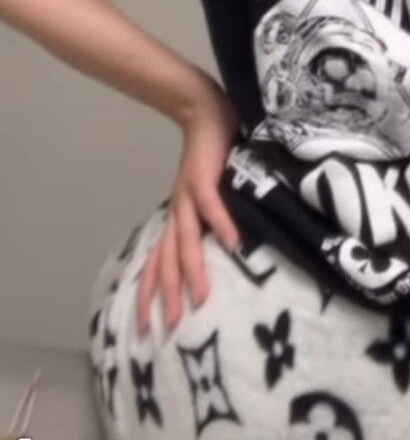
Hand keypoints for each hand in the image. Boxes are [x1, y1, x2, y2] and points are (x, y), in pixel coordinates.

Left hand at [136, 82, 241, 335]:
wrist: (205, 109)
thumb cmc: (215, 155)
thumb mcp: (210, 195)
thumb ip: (214, 221)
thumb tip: (229, 254)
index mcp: (177, 218)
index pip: (157, 263)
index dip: (151, 295)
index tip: (145, 329)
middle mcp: (178, 212)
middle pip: (167, 262)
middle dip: (167, 296)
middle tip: (169, 328)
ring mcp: (189, 197)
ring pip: (185, 241)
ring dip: (192, 271)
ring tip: (201, 299)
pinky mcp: (205, 179)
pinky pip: (212, 207)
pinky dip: (222, 225)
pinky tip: (233, 244)